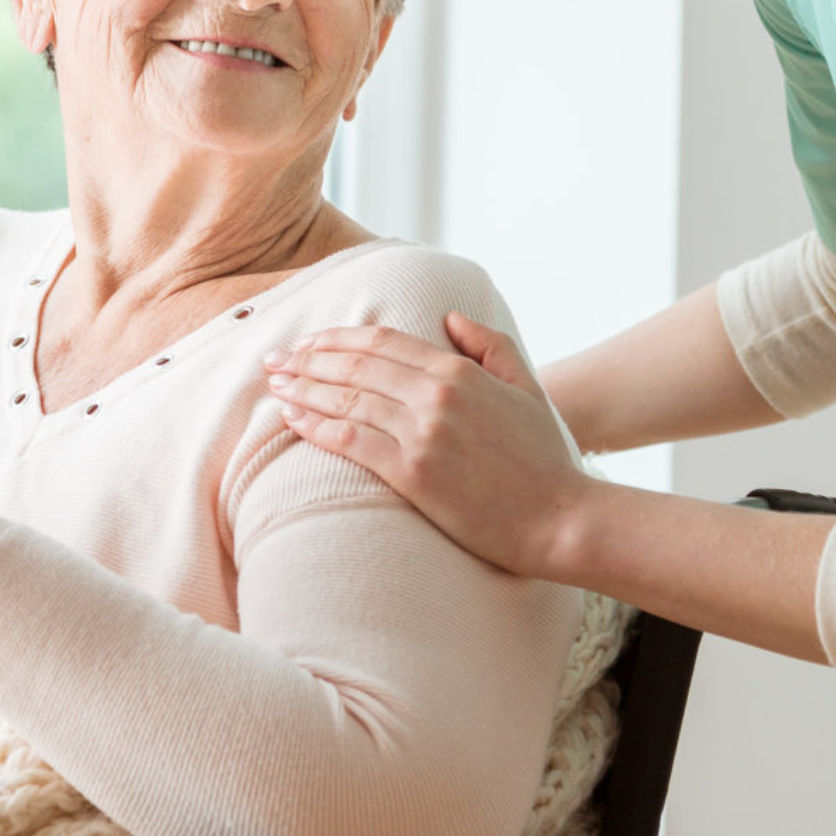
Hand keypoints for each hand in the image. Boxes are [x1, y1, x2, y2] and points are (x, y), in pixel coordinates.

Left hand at [264, 312, 592, 576]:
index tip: (308, 343)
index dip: (337, 339)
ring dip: (303, 390)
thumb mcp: (525, 386)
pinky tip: (293, 421)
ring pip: (346, 401)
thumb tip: (449, 316)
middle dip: (307, 360)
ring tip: (275, 386)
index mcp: (458, 370)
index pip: (381, 343)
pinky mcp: (414, 475)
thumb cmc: (544, 457)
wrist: (561, 518)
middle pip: (354, 367)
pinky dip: (316, 427)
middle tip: (274, 361)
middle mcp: (435, 396)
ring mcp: (423, 435)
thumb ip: (488, 344)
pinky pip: (351, 442)